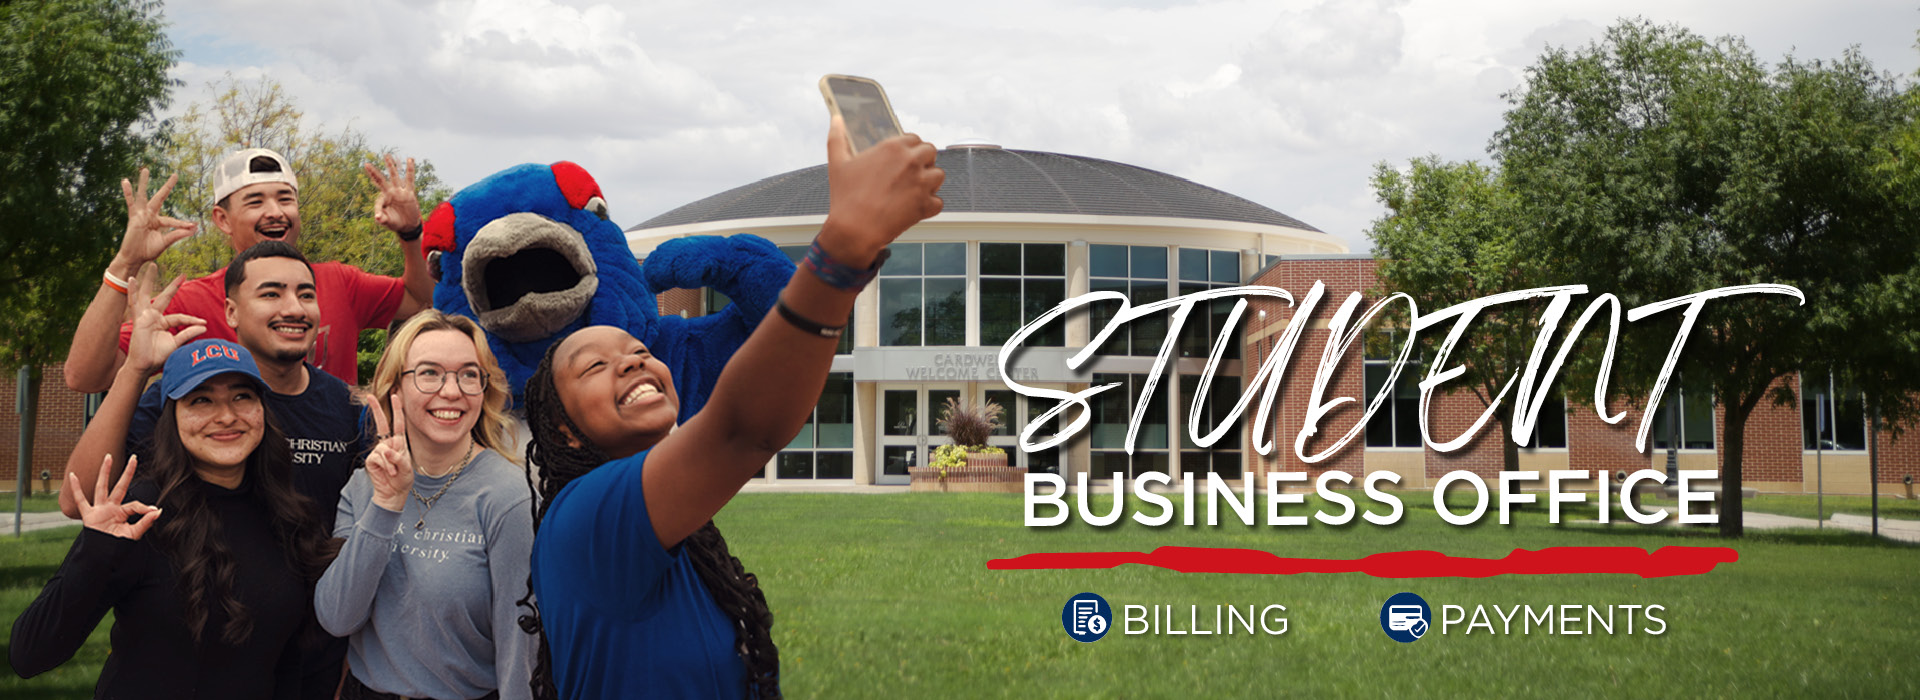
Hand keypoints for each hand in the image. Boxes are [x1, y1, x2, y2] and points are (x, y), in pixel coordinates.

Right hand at [71, 454, 161, 539]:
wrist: (102, 556)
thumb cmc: (117, 546)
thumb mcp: (133, 534)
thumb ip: (145, 522)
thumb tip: (158, 511)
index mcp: (122, 512)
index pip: (134, 504)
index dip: (144, 507)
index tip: (152, 510)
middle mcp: (111, 507)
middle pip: (120, 486)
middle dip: (127, 472)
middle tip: (134, 457)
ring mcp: (99, 509)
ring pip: (102, 487)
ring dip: (105, 472)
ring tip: (108, 457)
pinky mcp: (89, 515)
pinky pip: (81, 500)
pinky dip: (76, 488)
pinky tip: (74, 476)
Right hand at [113, 169, 197, 274]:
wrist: (135, 257)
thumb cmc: (148, 251)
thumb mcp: (165, 242)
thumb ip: (177, 234)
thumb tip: (194, 228)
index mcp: (159, 222)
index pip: (173, 220)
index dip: (183, 225)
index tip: (194, 226)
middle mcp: (151, 215)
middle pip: (161, 197)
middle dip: (168, 186)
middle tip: (176, 174)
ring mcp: (141, 214)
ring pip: (144, 195)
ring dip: (144, 182)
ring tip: (146, 170)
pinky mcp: (133, 217)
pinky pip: (130, 202)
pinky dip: (128, 192)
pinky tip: (125, 181)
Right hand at [124, 262, 205, 376]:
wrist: (144, 365)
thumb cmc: (158, 355)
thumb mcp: (176, 343)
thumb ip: (188, 333)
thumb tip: (204, 327)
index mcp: (163, 322)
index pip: (180, 317)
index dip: (192, 320)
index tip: (203, 323)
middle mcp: (153, 316)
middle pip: (164, 297)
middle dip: (174, 286)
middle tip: (183, 274)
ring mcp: (144, 316)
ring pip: (147, 294)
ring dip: (149, 280)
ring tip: (152, 266)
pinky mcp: (137, 318)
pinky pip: (133, 302)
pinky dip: (132, 291)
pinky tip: (131, 279)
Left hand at [364, 153, 421, 234]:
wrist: (408, 225)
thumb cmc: (395, 223)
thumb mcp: (388, 222)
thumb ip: (382, 219)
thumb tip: (377, 217)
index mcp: (383, 200)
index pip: (378, 201)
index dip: (378, 209)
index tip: (379, 217)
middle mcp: (390, 193)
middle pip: (381, 181)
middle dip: (374, 173)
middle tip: (366, 164)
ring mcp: (399, 192)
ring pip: (394, 176)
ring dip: (390, 167)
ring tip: (386, 156)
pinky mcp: (409, 193)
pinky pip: (410, 180)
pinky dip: (410, 170)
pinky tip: (410, 160)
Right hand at [364, 393, 413, 512]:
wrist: (394, 493)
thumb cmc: (403, 479)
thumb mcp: (406, 468)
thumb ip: (398, 458)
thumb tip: (386, 450)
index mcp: (399, 443)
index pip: (398, 423)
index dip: (397, 409)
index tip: (395, 395)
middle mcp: (388, 444)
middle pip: (381, 424)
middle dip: (376, 410)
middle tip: (370, 396)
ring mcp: (378, 451)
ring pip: (383, 449)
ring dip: (391, 463)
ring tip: (394, 472)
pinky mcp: (371, 460)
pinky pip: (378, 458)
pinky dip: (386, 466)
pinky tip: (388, 473)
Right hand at [819, 116, 944, 264]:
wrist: (854, 229)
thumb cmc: (845, 197)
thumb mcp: (838, 163)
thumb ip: (837, 137)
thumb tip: (836, 120)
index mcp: (893, 147)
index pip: (914, 138)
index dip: (910, 148)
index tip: (903, 158)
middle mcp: (911, 162)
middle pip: (931, 152)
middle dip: (924, 161)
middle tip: (910, 174)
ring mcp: (922, 184)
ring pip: (939, 176)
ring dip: (929, 182)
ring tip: (912, 190)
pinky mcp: (926, 205)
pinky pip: (938, 202)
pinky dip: (929, 206)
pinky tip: (913, 208)